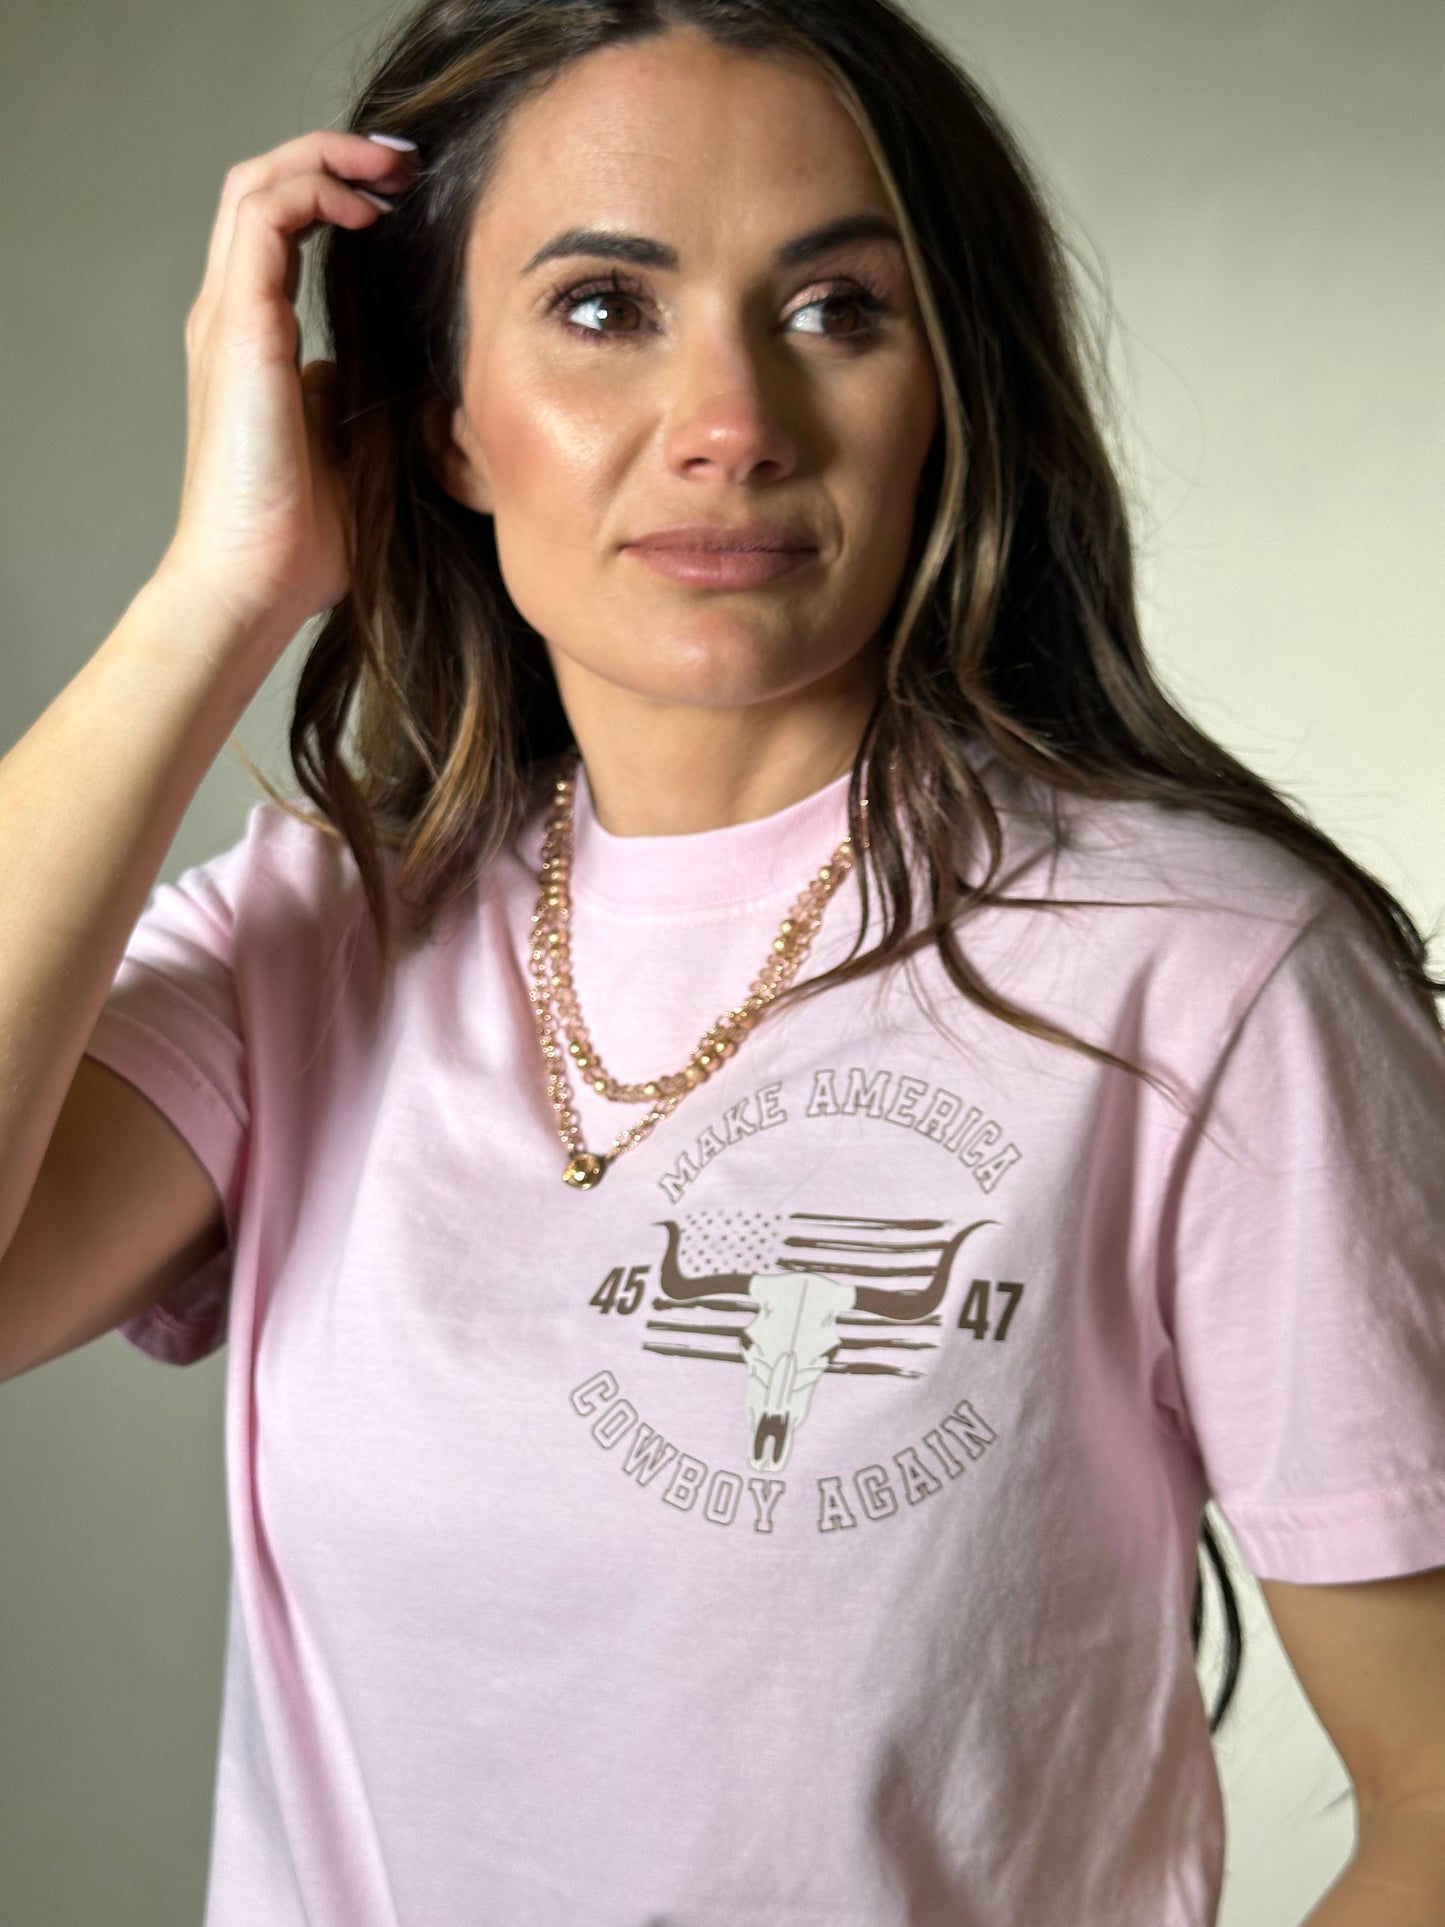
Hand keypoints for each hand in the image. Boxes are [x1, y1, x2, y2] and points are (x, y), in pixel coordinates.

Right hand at [155, 129, 418, 644]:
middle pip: (265, 188)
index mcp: (256, 340)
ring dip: (328, 157)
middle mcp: (234, 318)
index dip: (339, 194)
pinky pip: (265, 215)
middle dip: (336, 158)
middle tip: (407, 165)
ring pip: (257, 184)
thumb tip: (409, 369)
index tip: (406, 200)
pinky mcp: (239, 327)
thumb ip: (365, 396)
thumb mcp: (356, 447)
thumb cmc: (307, 539)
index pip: (282, 229)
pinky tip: (369, 209)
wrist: (256, 580)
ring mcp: (229, 318)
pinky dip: (315, 189)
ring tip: (393, 167)